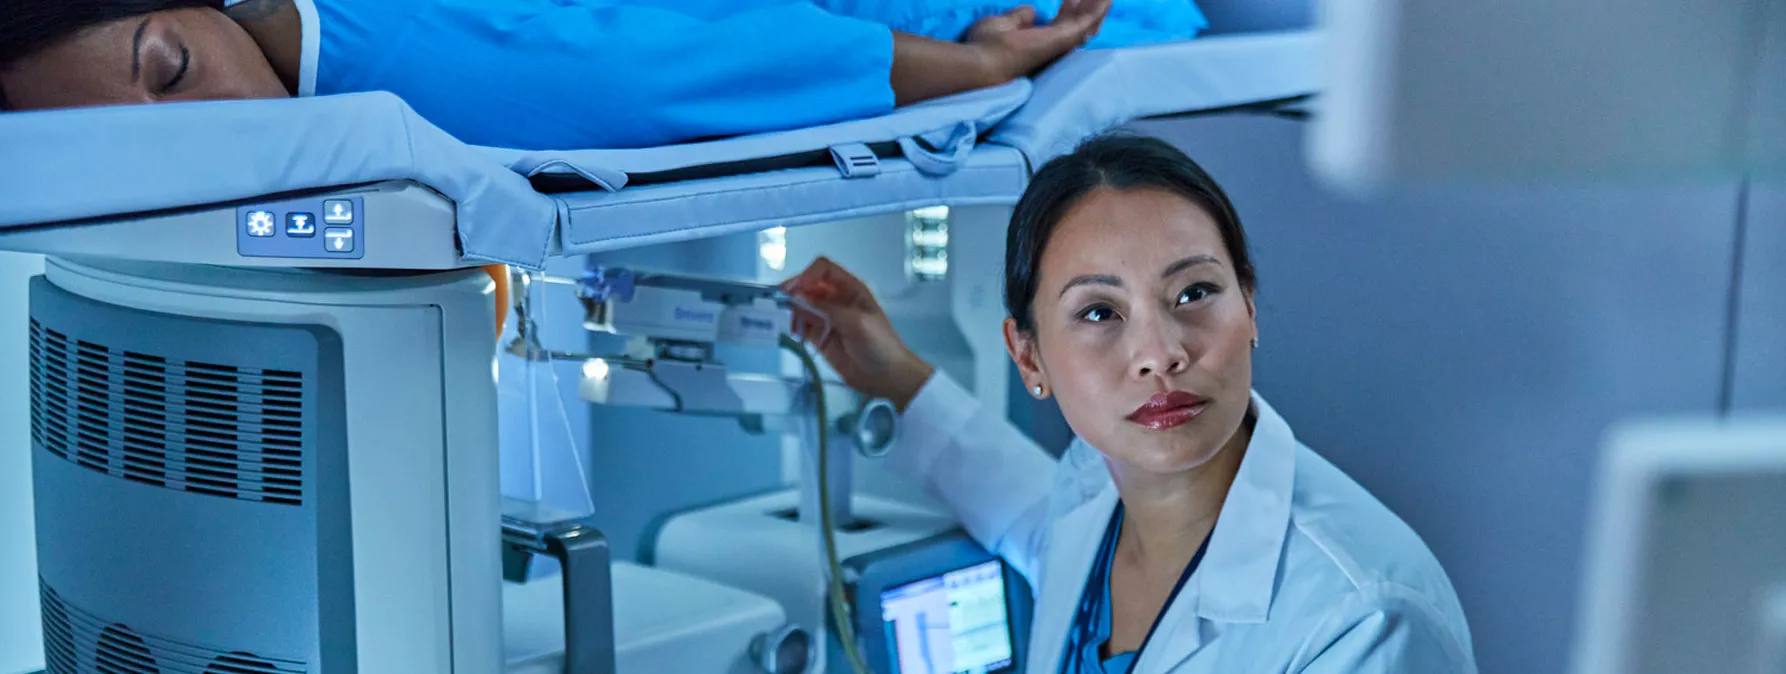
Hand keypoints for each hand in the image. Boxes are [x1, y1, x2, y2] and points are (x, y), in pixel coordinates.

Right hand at [782, 257, 934, 410]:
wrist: (886, 375)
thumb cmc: (878, 344)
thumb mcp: (856, 322)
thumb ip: (827, 309)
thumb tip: (797, 298)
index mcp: (850, 288)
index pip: (823, 269)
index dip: (807, 275)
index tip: (794, 289)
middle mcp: (836, 299)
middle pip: (808, 286)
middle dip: (794, 292)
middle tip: (780, 304)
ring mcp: (827, 318)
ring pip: (801, 305)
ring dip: (790, 310)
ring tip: (784, 321)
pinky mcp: (820, 336)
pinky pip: (801, 325)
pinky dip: (793, 326)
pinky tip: (790, 332)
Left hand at [966, 0, 1111, 80]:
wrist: (981, 61)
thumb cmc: (985, 46)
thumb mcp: (1002, 24)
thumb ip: (1020, 18)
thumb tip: (1033, 11)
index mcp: (1038, 45)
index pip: (1059, 27)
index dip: (1067, 11)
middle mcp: (1052, 48)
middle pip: (1078, 28)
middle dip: (1085, 8)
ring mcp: (1060, 45)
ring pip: (1087, 25)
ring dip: (1097, 8)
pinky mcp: (1064, 39)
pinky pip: (1087, 21)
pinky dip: (1098, 8)